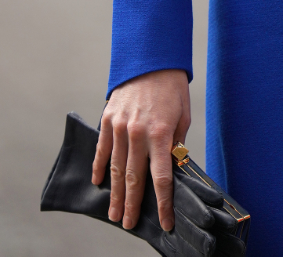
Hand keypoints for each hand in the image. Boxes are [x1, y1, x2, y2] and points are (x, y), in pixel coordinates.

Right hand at [92, 68, 190, 231]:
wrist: (151, 57)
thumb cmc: (172, 87)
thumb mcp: (183, 114)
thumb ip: (175, 143)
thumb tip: (171, 167)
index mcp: (160, 133)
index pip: (161, 178)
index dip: (162, 203)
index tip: (164, 222)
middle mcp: (138, 133)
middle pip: (134, 178)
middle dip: (132, 205)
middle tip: (128, 225)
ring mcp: (120, 126)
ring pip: (116, 168)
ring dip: (115, 193)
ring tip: (114, 213)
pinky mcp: (108, 118)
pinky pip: (102, 148)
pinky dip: (100, 167)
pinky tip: (99, 182)